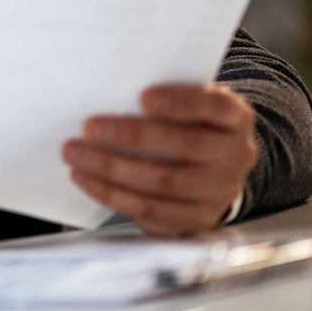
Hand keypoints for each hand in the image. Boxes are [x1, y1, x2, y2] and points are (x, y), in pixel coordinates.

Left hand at [62, 83, 256, 237]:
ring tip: (75, 153)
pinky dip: (112, 194)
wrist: (212, 168)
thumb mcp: (187, 105)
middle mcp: (236, 155)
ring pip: (164, 181)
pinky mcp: (197, 218)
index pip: (216, 106)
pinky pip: (151, 210)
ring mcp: (221, 190)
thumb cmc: (187, 124)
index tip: (142, 97)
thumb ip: (161, 100)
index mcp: (235, 118)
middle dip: (132, 136)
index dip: (181, 102)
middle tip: (89, 127)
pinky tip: (85, 178)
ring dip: (112, 169)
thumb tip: (108, 92)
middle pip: (185, 145)